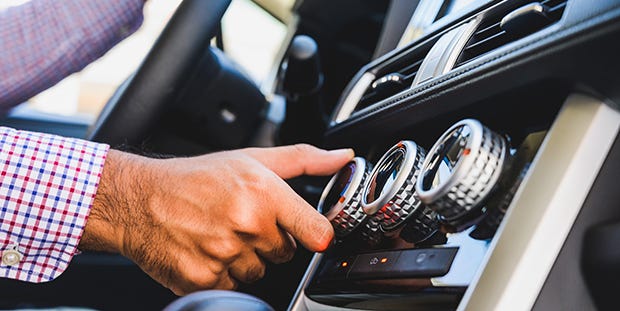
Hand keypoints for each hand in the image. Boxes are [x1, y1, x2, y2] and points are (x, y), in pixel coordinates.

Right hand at [79, 144, 352, 294]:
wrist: (139, 201)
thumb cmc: (196, 178)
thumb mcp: (252, 159)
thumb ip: (304, 160)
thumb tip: (342, 158)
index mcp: (264, 193)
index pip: (317, 232)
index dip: (315, 234)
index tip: (309, 233)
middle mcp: (247, 224)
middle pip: (285, 253)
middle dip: (268, 240)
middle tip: (241, 220)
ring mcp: (226, 255)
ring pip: (260, 272)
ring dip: (245, 259)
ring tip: (220, 233)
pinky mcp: (205, 279)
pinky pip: (234, 287)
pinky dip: (224, 274)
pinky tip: (208, 250)